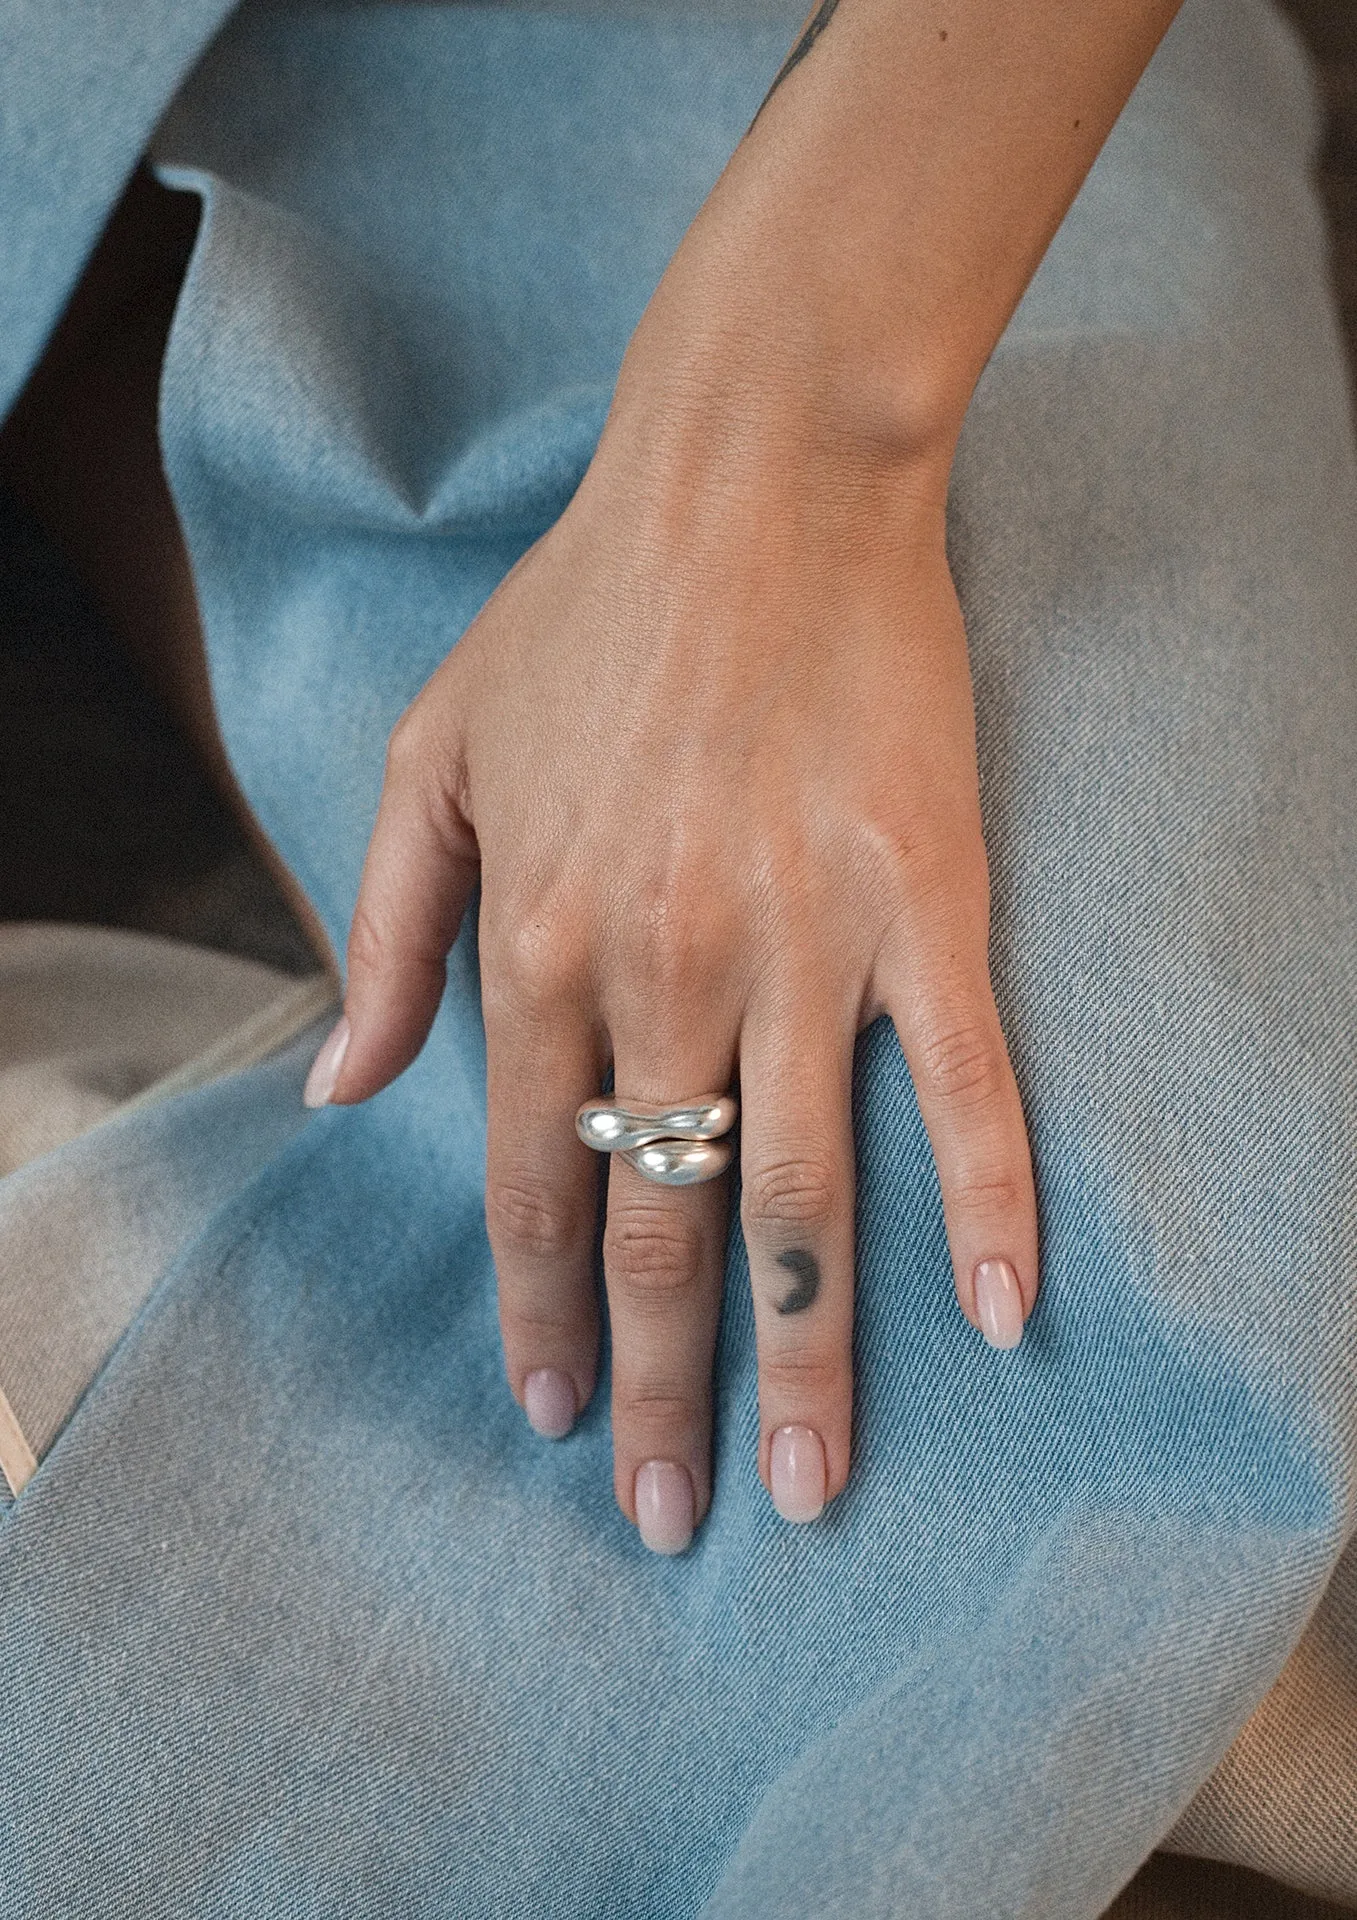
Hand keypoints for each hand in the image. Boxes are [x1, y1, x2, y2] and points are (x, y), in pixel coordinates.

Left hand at [294, 0, 1184, 1545]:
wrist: (754, 482)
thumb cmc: (583, 614)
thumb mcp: (431, 757)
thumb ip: (387, 933)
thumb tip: (343, 1089)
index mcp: (542, 944)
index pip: (532, 1180)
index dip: (535, 1313)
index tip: (550, 1417)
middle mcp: (667, 971)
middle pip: (658, 1226)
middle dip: (658, 1386)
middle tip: (674, 1514)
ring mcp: (806, 946)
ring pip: (801, 1193)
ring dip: (805, 1354)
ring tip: (810, 1482)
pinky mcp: (926, 902)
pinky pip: (967, 1083)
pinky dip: (988, 1204)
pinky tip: (1000, 1317)